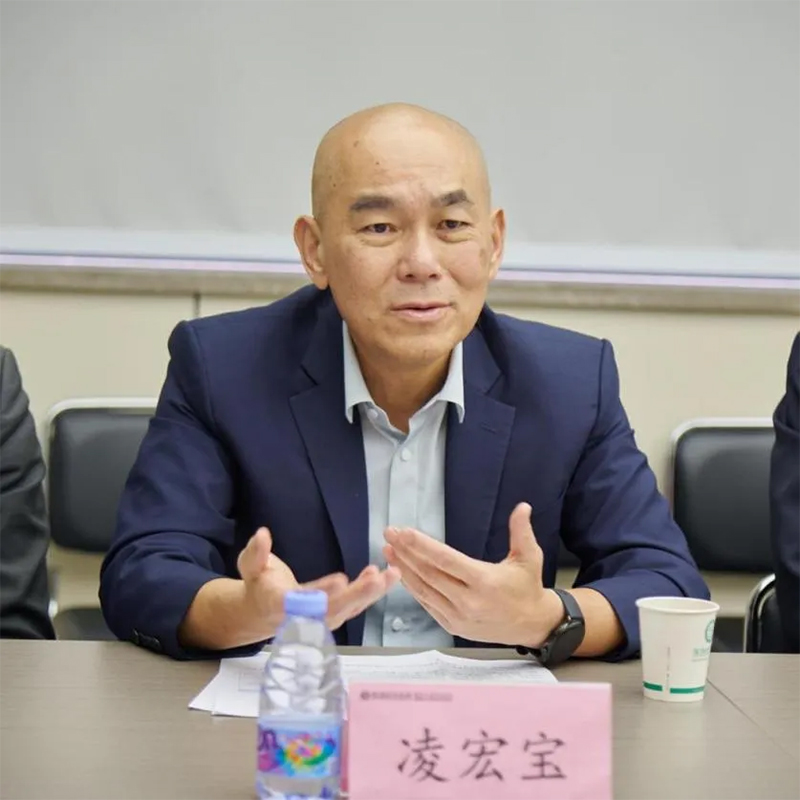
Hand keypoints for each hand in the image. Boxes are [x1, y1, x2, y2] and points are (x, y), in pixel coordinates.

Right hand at [238, 527, 399, 636]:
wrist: (263, 610)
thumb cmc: (258, 584)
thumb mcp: (250, 566)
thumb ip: (255, 552)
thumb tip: (262, 535)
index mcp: (280, 606)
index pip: (302, 602)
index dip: (322, 592)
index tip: (340, 581)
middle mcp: (304, 617)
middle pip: (333, 609)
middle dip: (357, 595)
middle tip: (376, 579)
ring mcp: (322, 619)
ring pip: (349, 608)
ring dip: (371, 593)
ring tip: (390, 574)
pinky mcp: (334, 613)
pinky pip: (354, 604)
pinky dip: (371, 591)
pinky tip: (384, 575)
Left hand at [383, 503, 563, 646]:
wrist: (532, 625)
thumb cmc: (528, 587)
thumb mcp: (530, 557)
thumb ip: (522, 531)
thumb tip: (522, 506)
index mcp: (484, 581)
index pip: (445, 559)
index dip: (421, 545)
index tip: (403, 531)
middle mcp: (468, 600)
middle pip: (428, 573)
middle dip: (405, 552)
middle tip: (389, 534)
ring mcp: (458, 616)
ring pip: (423, 590)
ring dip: (403, 569)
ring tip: (388, 550)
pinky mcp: (452, 626)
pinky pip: (427, 604)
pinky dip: (412, 588)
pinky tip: (401, 572)